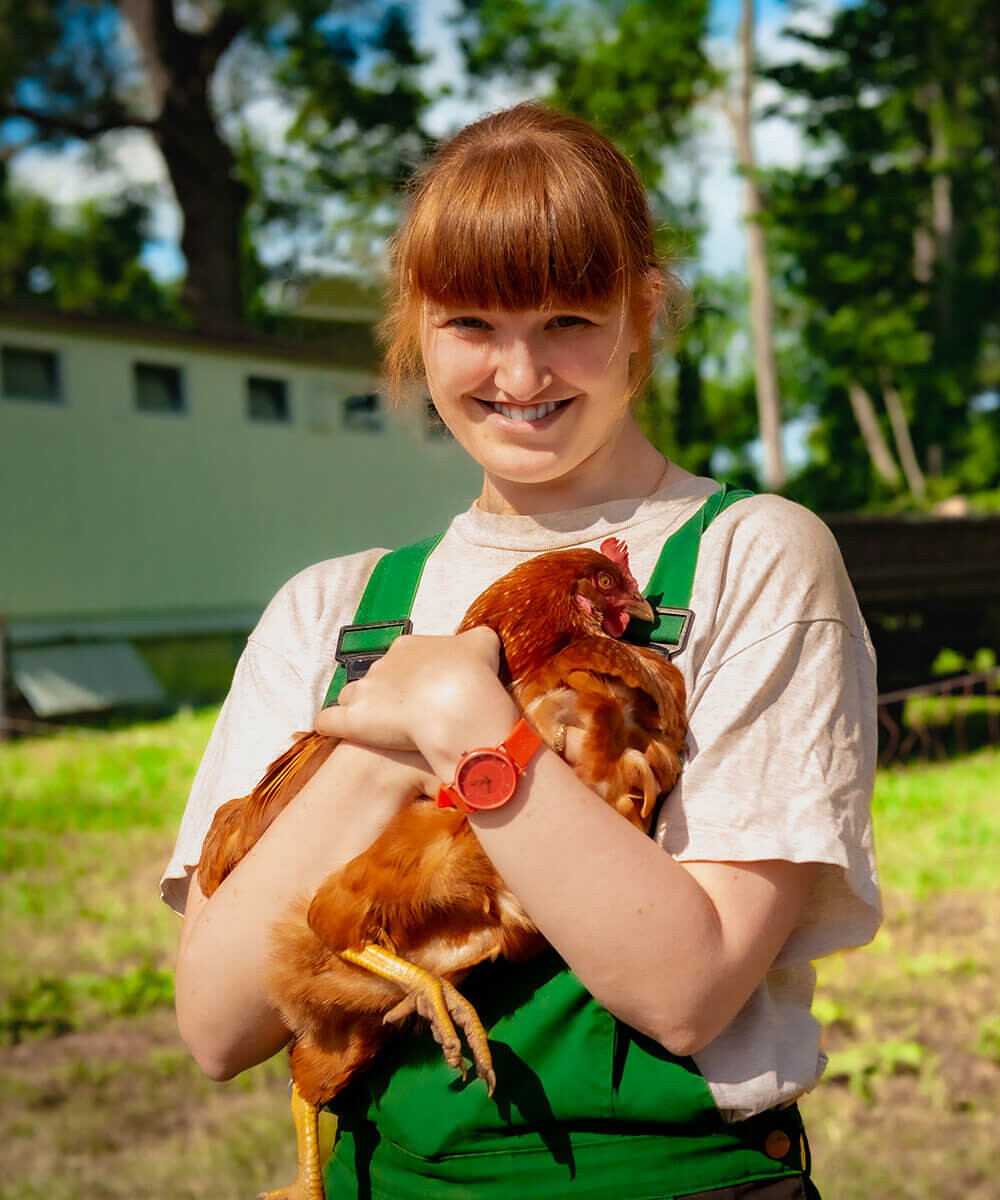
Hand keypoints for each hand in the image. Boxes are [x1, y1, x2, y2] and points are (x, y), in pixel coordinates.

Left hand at [316, 627, 512, 765]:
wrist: (459, 701)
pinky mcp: (353, 720)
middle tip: (410, 715)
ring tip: (377, 729)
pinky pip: (328, 721)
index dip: (412, 677)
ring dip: (360, 709)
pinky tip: (340, 735)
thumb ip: (476, 640)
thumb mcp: (482, 644)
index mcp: (408, 647)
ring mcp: (364, 691)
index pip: (401, 659)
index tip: (427, 693)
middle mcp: (381, 664)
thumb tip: (478, 641)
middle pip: (376, 679)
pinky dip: (332, 726)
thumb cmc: (472, 673)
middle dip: (388, 695)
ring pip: (351, 697)